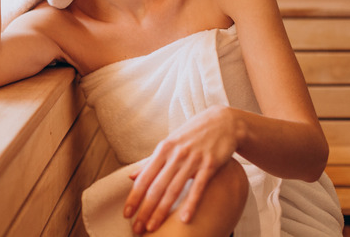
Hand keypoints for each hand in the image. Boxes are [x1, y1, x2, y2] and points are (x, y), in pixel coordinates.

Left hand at [123, 106, 239, 233]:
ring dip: (161, 210)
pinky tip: (184, 219)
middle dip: (144, 209)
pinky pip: (198, 188)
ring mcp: (192, 160)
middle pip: (156, 187)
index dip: (134, 197)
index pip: (144, 178)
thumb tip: (131, 176)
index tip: (126, 214)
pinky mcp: (210, 165)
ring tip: (153, 227)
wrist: (223, 122)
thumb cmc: (193, 135)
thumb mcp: (170, 143)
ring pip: (173, 189)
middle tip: (137, 228)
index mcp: (163, 150)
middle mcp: (175, 155)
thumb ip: (151, 161)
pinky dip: (191, 204)